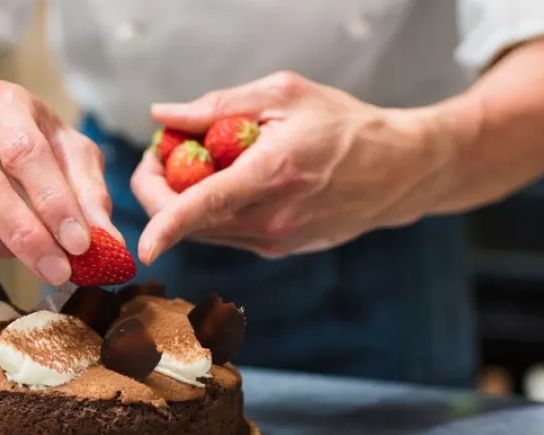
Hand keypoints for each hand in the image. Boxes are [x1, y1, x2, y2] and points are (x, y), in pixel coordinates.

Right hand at [0, 79, 118, 284]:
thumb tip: (108, 244)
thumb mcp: (69, 151)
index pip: (25, 153)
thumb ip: (90, 193)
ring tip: (20, 253)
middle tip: (56, 270)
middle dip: (24, 235)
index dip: (53, 203)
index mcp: (2, 102)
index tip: (79, 244)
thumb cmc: (31, 140)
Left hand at [131, 72, 451, 262]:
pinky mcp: (279, 249)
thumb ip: (217, 106)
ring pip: (206, 229)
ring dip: (183, 199)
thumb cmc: (343, 124)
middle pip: (191, 221)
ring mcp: (277, 240)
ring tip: (198, 156)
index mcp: (273, 174)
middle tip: (162, 149)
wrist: (400, 169)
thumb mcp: (283, 94)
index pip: (205, 207)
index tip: (143, 244)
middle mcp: (273, 218)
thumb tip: (163, 115)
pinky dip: (210, 209)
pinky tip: (226, 178)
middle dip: (160, 187)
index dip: (165, 224)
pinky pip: (227, 233)